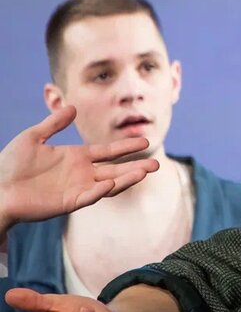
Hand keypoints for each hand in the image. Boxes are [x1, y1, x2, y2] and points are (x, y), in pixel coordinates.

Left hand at [0, 106, 158, 232]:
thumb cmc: (9, 164)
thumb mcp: (32, 137)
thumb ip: (53, 123)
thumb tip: (73, 108)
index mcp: (77, 158)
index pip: (109, 152)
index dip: (126, 148)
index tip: (144, 142)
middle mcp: (82, 174)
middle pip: (116, 170)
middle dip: (136, 167)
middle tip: (156, 164)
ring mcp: (77, 189)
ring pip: (109, 185)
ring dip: (127, 179)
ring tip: (144, 172)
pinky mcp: (68, 203)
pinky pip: (89, 197)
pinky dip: (101, 192)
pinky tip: (111, 184)